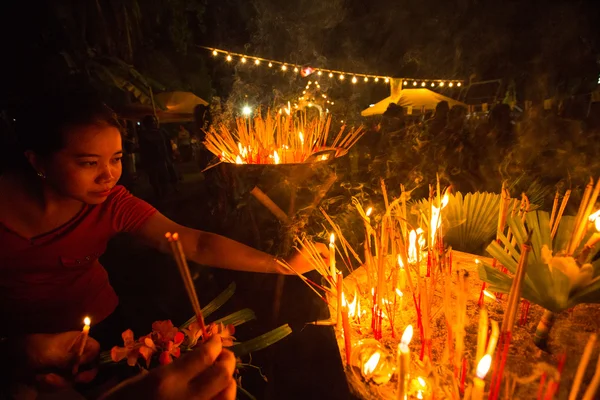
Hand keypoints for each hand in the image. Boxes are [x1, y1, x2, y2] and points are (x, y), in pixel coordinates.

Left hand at [19, 332, 99, 388]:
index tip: (80, 364)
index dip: (90, 357)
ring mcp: (71, 366)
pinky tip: (43, 378)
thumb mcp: (55, 352)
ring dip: (61, 381)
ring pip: (77, 379)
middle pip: (91, 367)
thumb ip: (70, 357)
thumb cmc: (40, 348)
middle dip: (82, 375)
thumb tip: (82, 361)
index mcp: (79, 341)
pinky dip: (54, 384)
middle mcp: (78, 353)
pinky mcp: (63, 376)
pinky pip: (65, 384)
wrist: (20, 358)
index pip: (95, 349)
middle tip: (75, 379)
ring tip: (46, 377)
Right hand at [100, 334, 235, 399]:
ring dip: (228, 383)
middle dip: (227, 361)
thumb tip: (202, 358)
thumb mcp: (144, 380)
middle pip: (222, 376)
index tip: (215, 341)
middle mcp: (184, 399)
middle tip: (222, 357)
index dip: (215, 345)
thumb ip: (176, 369)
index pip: (204, 356)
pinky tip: (214, 396)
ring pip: (227, 396)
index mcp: (166, 381)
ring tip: (221, 379)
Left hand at [285, 242, 328, 273]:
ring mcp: (306, 245)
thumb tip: (330, 262)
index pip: (323, 247)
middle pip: (321, 247)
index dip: (328, 254)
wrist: (284, 265)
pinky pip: (313, 250)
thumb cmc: (296, 266)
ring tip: (323, 264)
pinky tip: (317, 262)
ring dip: (321, 256)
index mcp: (309, 246)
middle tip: (328, 264)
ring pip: (317, 249)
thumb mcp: (310, 266)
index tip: (330, 261)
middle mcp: (308, 244)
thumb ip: (321, 263)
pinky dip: (317, 256)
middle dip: (325, 255)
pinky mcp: (304, 248)